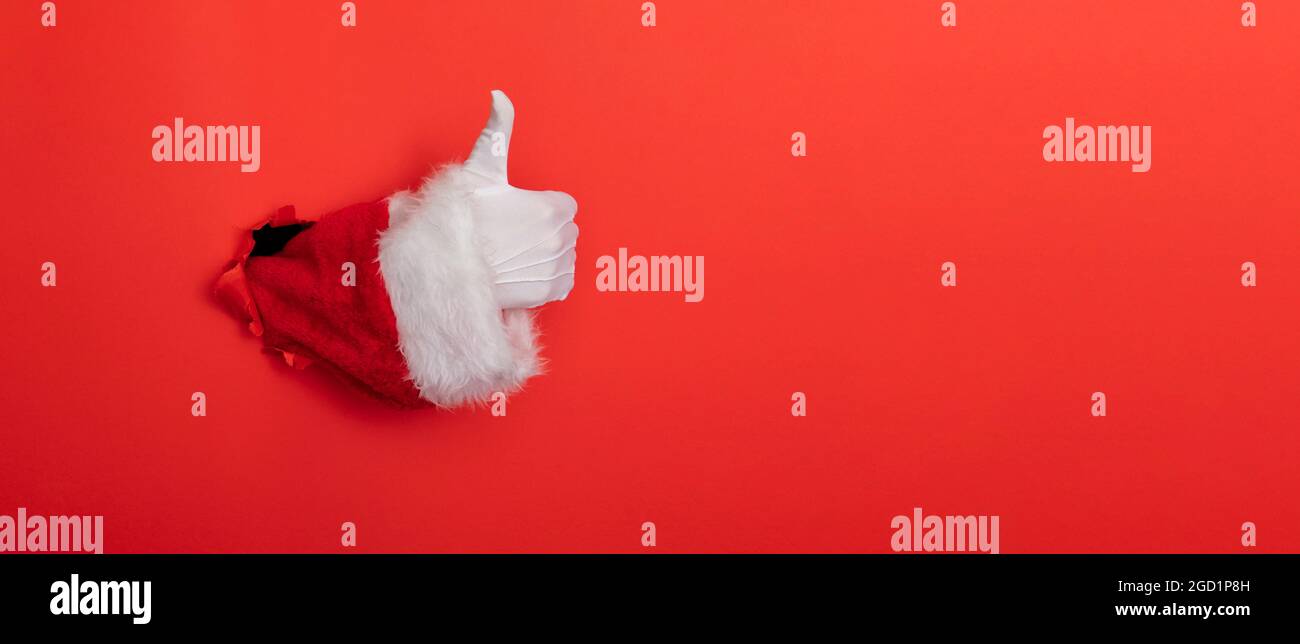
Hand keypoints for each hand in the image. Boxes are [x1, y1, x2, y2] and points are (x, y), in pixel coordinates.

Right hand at [465, 90, 577, 309]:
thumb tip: (499, 94)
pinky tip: (524, 271)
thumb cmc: (462, 216)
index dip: (540, 207)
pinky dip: (550, 278)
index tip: (518, 212)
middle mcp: (559, 239)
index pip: (563, 206)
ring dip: (547, 255)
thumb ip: (498, 130)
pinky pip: (565, 281)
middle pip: (565, 230)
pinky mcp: (549, 292)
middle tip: (512, 234)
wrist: (444, 264)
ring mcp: (555, 267)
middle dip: (545, 230)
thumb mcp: (480, 169)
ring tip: (515, 254)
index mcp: (551, 208)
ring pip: (564, 255)